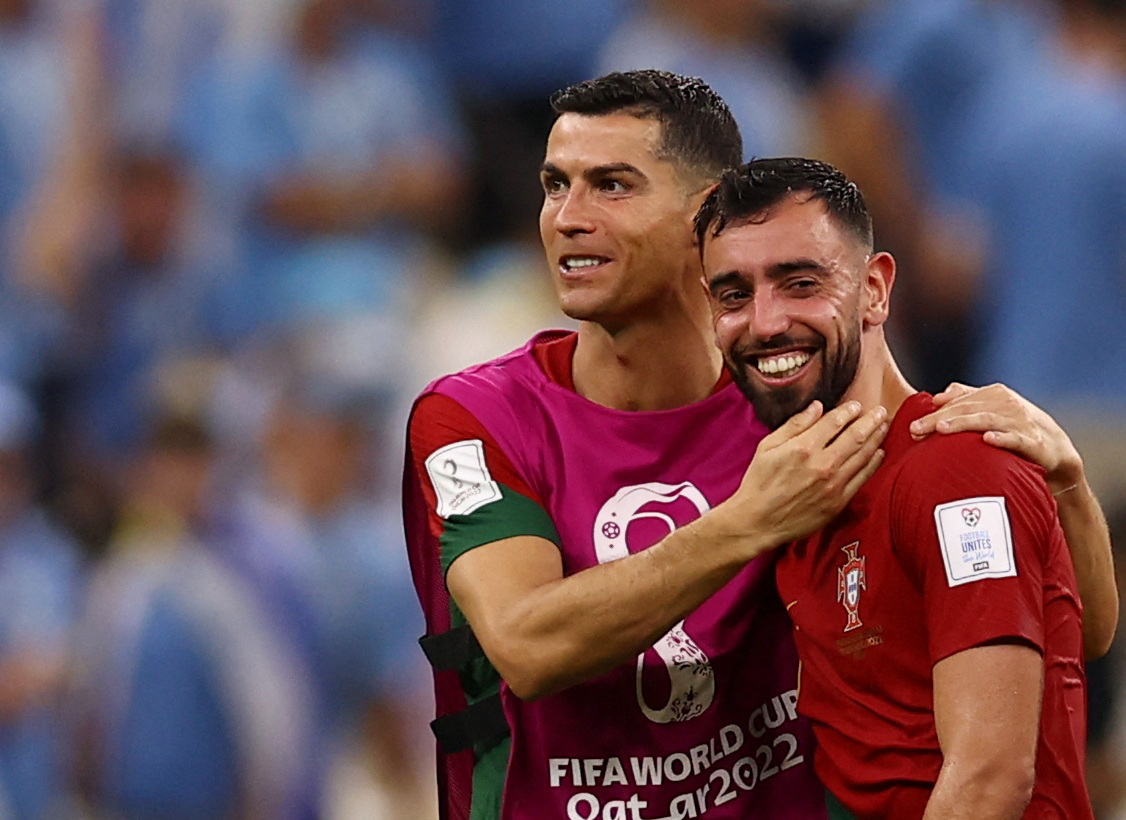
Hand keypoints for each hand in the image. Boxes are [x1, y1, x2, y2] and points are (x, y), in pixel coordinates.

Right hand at [720, 400, 888, 549]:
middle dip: (870, 420)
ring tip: (884, 426)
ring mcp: (833, 484)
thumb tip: (817, 407)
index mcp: (803, 448)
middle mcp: (822, 464)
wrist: (758, 522)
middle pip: (855, 436)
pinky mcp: (838, 501)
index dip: (848, 410)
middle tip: (880, 411)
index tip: (856, 405)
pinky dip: (874, 463)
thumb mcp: (767, 447)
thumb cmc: (759, 483)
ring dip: (876, 438)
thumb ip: (794, 425)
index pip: (834, 422)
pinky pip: (863, 478)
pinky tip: (879, 452)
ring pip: (863, 455)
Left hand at [909, 382, 1082, 491]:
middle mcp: (1007, 404)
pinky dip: (1002, 438)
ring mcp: (1021, 421)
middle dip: (939, 419)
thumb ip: (966, 400)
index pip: (958, 401)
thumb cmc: (1016, 429)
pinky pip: (1016, 439)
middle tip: (916, 431)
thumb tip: (938, 396)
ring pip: (987, 420)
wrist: (1056, 451)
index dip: (934, 412)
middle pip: (967, 409)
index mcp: (994, 394)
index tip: (911, 426)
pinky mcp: (1034, 442)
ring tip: (942, 429)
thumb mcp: (991, 410)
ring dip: (964, 423)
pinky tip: (987, 440)